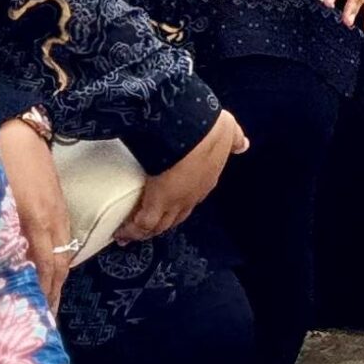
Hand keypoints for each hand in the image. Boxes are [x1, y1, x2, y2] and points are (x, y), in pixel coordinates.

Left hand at [0, 116, 73, 313]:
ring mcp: (59, 209)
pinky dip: (61, 257)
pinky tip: (53, 267)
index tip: (41, 315)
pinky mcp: (59, 202)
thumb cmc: (1, 166)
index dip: (45, 293)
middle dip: (55, 291)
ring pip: (66, 251)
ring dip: (60, 277)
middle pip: (61, 263)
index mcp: (35, 220)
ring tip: (51, 297)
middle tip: (47, 316)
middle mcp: (53, 219)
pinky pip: (66, 237)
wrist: (23, 132)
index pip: (47, 267)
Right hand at [117, 109, 247, 242]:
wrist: (194, 131)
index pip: (192, 200)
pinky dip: (131, 229)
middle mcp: (190, 197)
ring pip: (158, 225)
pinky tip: (120, 232)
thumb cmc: (210, 128)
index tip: (170, 206)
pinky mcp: (156, 203)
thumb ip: (235, 139)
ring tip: (129, 234)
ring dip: (144, 231)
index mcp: (206, 181)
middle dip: (161, 224)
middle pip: (174, 218)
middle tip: (147, 228)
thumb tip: (243, 145)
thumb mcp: (228, 132)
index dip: (180, 204)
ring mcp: (173, 203)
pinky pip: (142, 224)